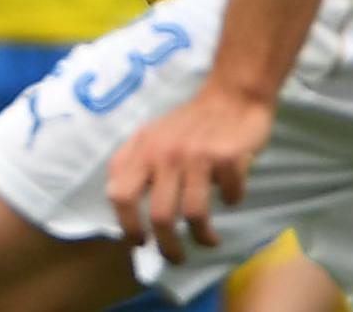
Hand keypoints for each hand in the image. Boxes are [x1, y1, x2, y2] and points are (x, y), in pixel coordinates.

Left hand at [107, 84, 271, 262]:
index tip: (139, 242)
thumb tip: (122, 209)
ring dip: (204, 236)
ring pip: (195, 214)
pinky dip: (232, 200)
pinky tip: (232, 197)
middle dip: (168, 246)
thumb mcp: (151, 138)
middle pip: (161, 215)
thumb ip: (135, 166)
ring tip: (209, 241)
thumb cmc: (189, 123)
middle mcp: (164, 153)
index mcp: (141, 149)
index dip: (126, 224)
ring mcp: (196, 155)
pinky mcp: (228, 157)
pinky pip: (230, 195)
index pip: (120, 194)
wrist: (231, 95)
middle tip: (176, 257)